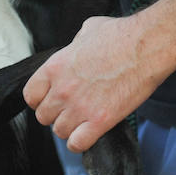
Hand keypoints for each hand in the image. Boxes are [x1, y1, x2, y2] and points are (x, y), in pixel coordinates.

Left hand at [23, 15, 163, 152]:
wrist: (145, 47)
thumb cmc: (119, 34)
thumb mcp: (87, 30)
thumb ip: (73, 46)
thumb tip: (73, 52)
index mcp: (55, 66)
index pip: (30, 95)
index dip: (39, 98)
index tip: (49, 97)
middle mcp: (62, 89)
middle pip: (43, 117)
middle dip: (55, 113)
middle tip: (69, 108)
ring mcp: (80, 107)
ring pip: (59, 131)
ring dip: (69, 127)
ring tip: (81, 119)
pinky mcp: (99, 122)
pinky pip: (77, 144)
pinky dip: (80, 142)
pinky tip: (88, 132)